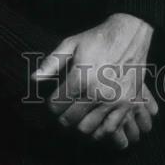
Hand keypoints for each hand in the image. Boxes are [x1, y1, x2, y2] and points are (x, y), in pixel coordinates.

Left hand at [31, 13, 155, 148]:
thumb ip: (52, 62)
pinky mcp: (128, 103)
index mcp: (81, 77)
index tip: (55, 101)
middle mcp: (97, 92)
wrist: (130, 33)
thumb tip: (34, 79)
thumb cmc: (98, 38)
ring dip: (79, 125)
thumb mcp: (71, 44)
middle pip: (70, 120)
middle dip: (63, 116)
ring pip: (88, 128)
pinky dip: (99, 131)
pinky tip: (94, 123)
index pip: (56, 105)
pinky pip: (109, 128)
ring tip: (79, 116)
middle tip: (65, 110)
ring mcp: (114, 100)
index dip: (52, 105)